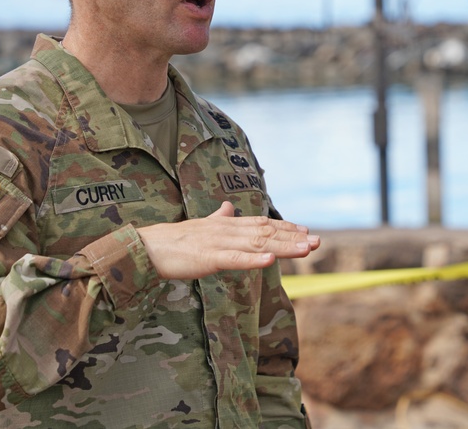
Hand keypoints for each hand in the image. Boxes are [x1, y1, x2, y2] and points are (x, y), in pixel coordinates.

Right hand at [137, 202, 319, 278]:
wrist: (148, 246)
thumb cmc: (175, 240)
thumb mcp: (202, 227)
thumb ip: (218, 218)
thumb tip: (227, 206)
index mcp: (227, 224)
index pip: (263, 224)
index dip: (286, 228)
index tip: (307, 232)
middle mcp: (228, 229)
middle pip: (266, 232)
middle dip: (294, 237)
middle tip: (318, 241)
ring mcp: (219, 242)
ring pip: (257, 244)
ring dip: (283, 247)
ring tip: (305, 249)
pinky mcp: (208, 257)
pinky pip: (234, 259)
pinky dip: (253, 260)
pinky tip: (270, 261)